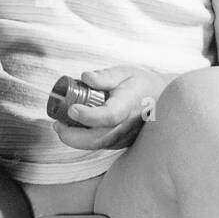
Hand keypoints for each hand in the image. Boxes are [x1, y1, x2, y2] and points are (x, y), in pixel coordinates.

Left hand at [52, 65, 173, 151]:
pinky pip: (100, 145)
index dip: (89, 116)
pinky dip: (83, 140)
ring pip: (97, 145)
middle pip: (98, 139)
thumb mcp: (125, 72)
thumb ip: (105, 76)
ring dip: (75, 140)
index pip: (109, 116)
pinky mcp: (120, 143)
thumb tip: (85, 77)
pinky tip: (72, 129)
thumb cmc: (141, 83)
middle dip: (73, 136)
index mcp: (129, 105)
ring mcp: (124, 137)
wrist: (162, 99)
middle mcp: (127, 126)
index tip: (72, 109)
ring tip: (60, 126)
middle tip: (56, 124)